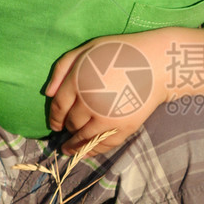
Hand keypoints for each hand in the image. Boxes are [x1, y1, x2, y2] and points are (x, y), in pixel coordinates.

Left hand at [45, 32, 169, 154]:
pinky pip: (103, 144)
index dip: (54, 119)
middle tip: (68, 131)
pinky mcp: (123, 128)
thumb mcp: (86, 50)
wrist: (156, 63)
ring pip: (84, 138)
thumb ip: (62, 68)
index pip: (58, 107)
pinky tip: (86, 152)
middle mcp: (89, 102)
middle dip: (68, 128)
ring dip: (75, 146)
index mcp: (78, 82)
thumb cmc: (120, 52)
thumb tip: (47, 93)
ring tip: (69, 150)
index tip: (55, 126)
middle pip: (72, 123)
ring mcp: (107, 117)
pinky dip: (93, 151)